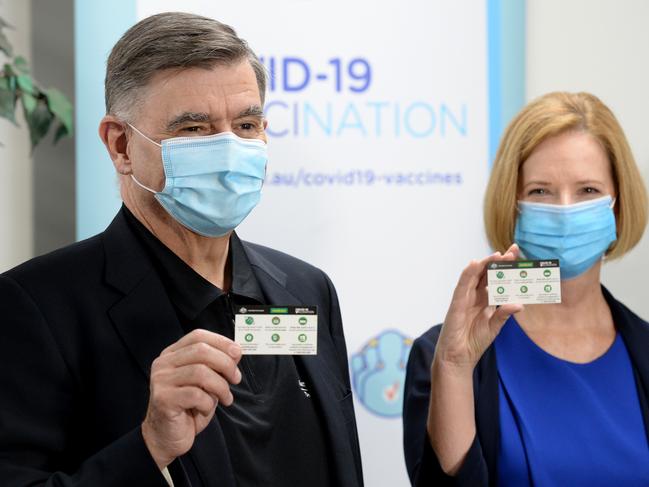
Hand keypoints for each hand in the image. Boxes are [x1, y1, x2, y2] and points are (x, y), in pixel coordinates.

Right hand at [141, 329, 241, 468]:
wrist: (167, 436)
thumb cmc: (188, 408)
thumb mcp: (206, 382)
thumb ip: (217, 365)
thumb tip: (236, 352)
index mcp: (173, 354)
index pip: (198, 336)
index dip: (221, 341)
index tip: (238, 352)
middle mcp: (164, 364)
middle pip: (201, 351)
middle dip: (225, 363)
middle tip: (236, 378)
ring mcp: (161, 380)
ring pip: (200, 372)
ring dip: (220, 386)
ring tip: (226, 398)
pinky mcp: (163, 399)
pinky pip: (195, 395)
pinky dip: (208, 402)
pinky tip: (207, 409)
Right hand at [434, 244, 522, 372]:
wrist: (458, 357)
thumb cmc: (473, 342)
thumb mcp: (494, 327)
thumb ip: (504, 314)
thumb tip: (519, 304)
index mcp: (485, 300)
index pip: (496, 279)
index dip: (506, 268)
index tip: (518, 257)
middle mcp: (475, 296)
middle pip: (487, 273)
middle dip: (499, 261)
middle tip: (513, 251)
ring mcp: (465, 297)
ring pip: (475, 275)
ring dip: (486, 263)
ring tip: (499, 254)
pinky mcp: (456, 302)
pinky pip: (462, 285)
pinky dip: (468, 273)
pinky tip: (475, 264)